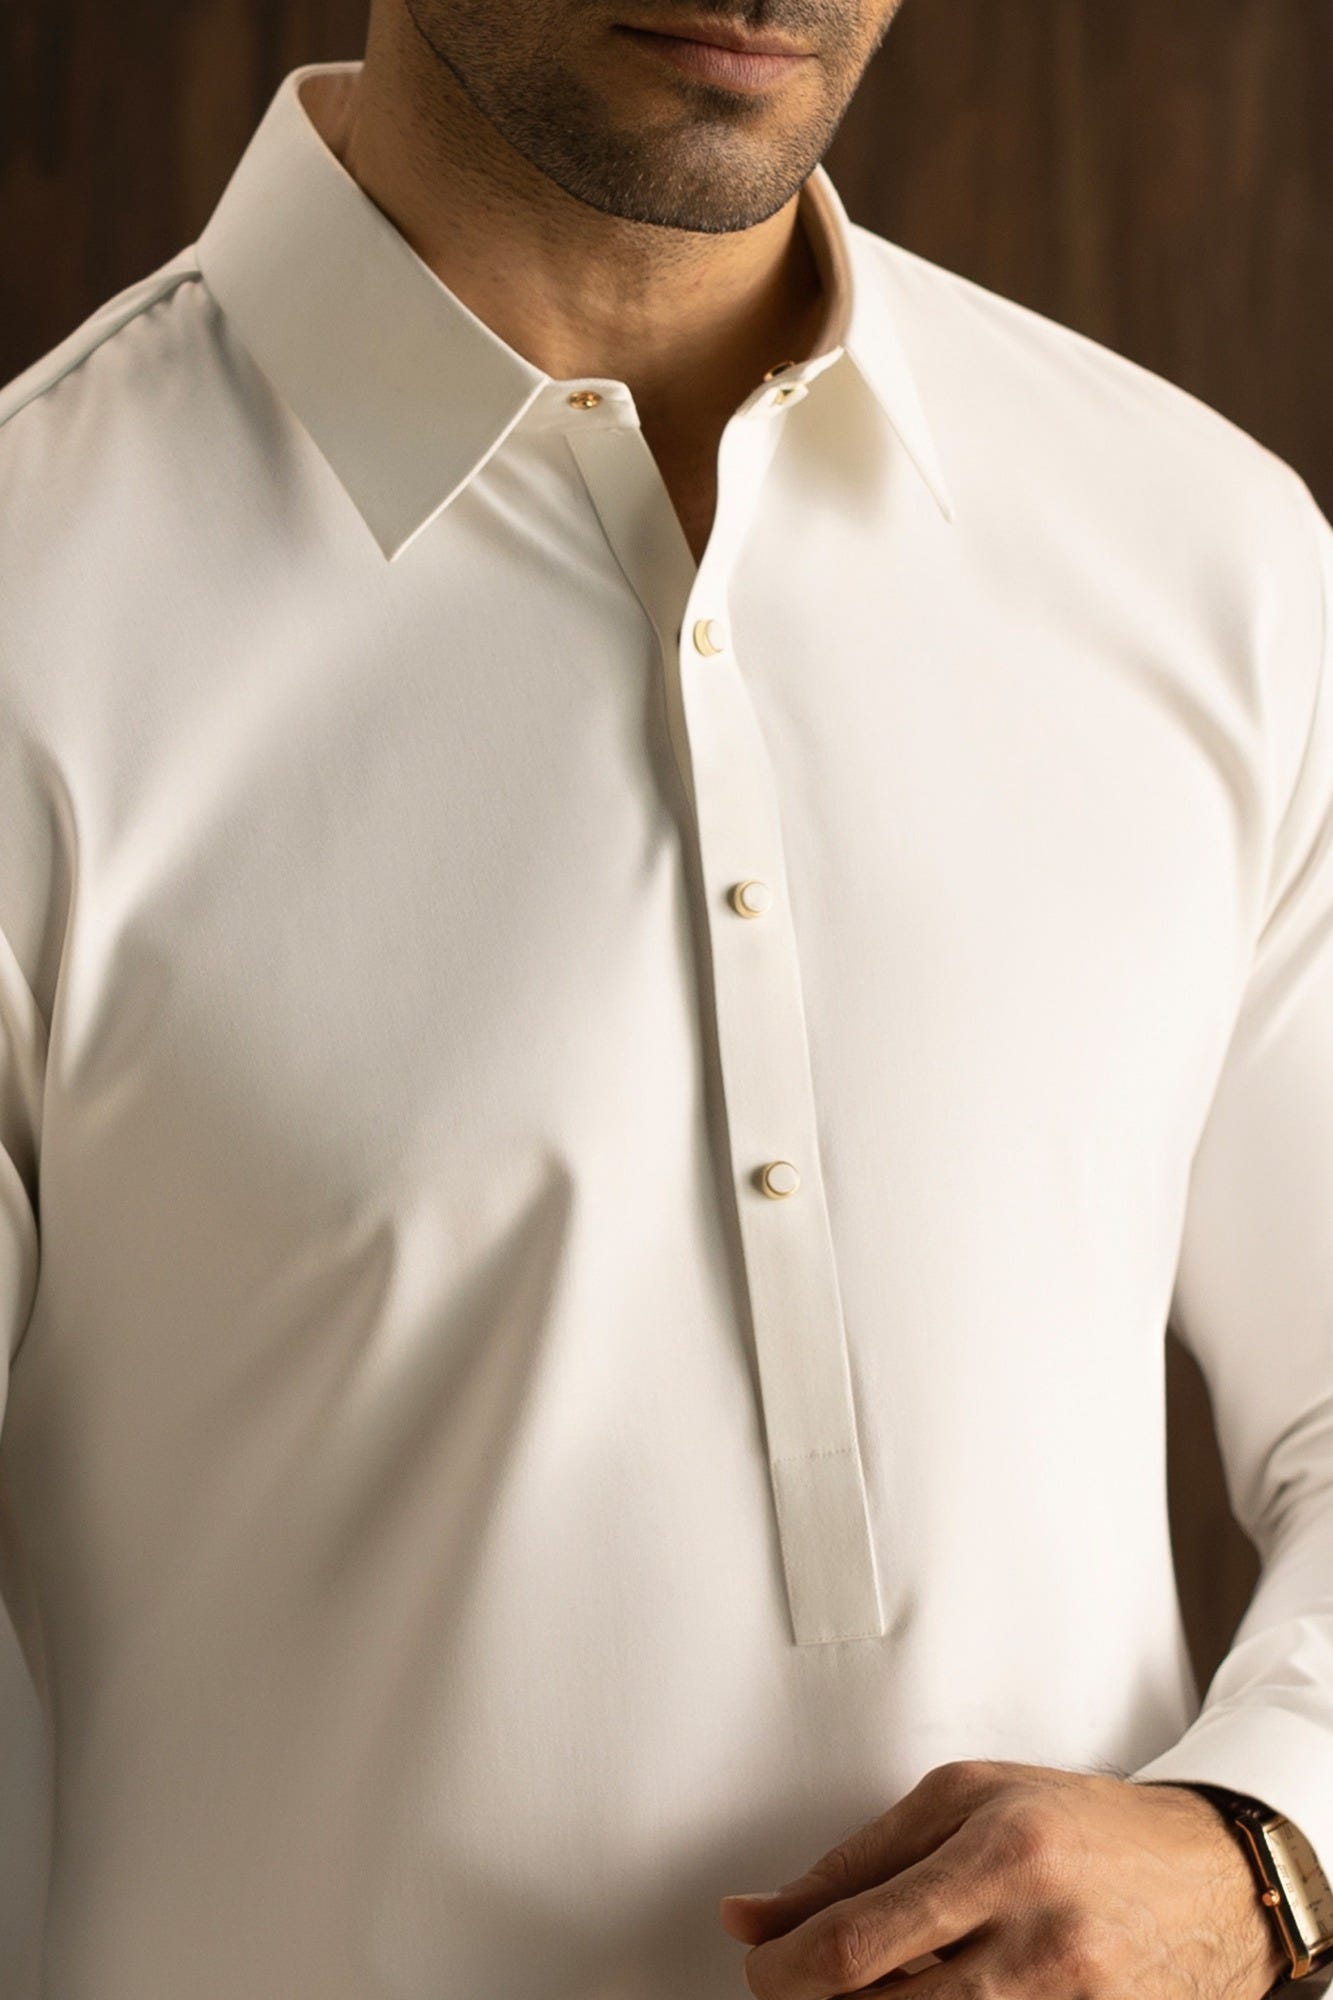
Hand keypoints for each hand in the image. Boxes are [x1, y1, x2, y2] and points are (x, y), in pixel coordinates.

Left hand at [716, 1758, 1289, 1997]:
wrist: (1212, 1875)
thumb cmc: (1080, 1826)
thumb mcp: (964, 1801)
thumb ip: (854, 1861)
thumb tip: (751, 1915)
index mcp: (997, 1853)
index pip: (854, 1942)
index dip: (783, 1969)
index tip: (761, 1967)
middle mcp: (1037, 1936)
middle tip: (802, 1986)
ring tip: (874, 1985)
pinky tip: (940, 1994)